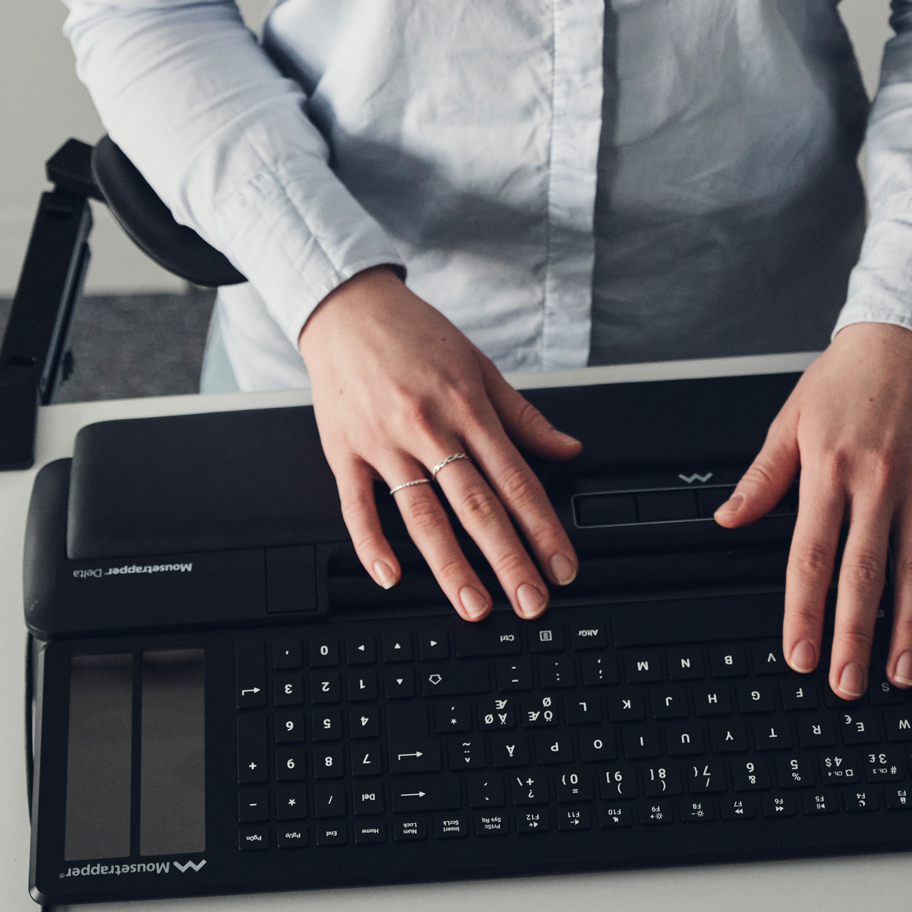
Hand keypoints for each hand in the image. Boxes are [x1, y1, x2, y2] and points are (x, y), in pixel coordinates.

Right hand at [297, 267, 582, 621]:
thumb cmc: (414, 333)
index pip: (515, 479)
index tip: (561, 565)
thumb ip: (523, 415)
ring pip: (422, 514)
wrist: (347, 307)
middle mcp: (428, 427)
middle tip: (529, 601)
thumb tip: (566, 449)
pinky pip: (357, 505)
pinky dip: (372, 543)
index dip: (542, 527)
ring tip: (473, 604)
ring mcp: (384, 442)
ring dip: (450, 565)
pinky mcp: (345, 450)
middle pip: (475, 504)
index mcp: (467, 406)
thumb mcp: (479, 364)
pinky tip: (390, 576)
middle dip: (507, 559)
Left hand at [714, 322, 911, 696]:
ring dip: (908, 628)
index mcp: (828, 467)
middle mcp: (877, 479)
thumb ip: (762, 478)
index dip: (805, 611)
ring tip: (898, 673)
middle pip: (864, 572)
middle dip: (855, 635)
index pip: (812, 554)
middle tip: (849, 684)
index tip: (802, 654)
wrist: (905, 337)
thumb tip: (728, 519)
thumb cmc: (844, 380)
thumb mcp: (790, 420)